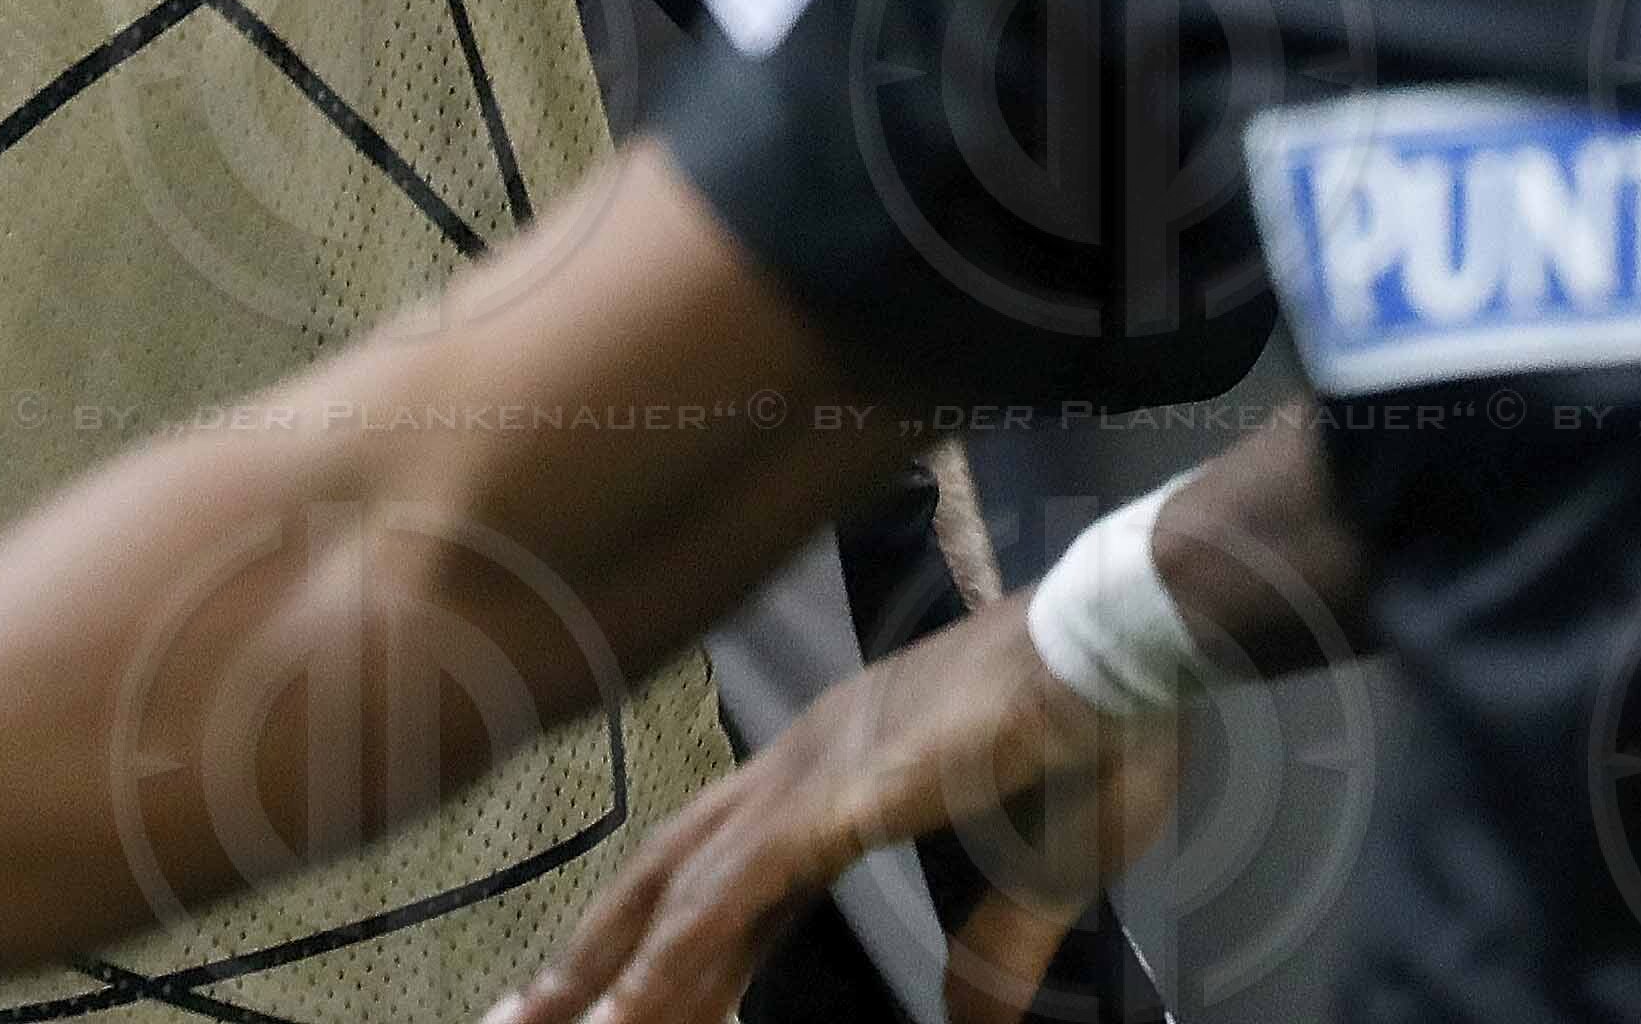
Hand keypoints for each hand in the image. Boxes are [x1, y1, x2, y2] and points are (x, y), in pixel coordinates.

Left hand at [493, 598, 1182, 1023]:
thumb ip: (993, 951)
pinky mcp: (836, 800)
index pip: (724, 875)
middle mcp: (803, 766)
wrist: (1121, 652)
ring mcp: (811, 777)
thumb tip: (971, 1023)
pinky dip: (671, 963)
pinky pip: (729, 899)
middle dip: (592, 956)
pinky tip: (626, 1017)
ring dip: (605, 971)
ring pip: (677, 893)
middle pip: (669, 877)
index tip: (598, 995)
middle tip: (519, 1020)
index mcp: (843, 771)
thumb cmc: (1096, 740)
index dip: (658, 940)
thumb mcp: (1040, 876)